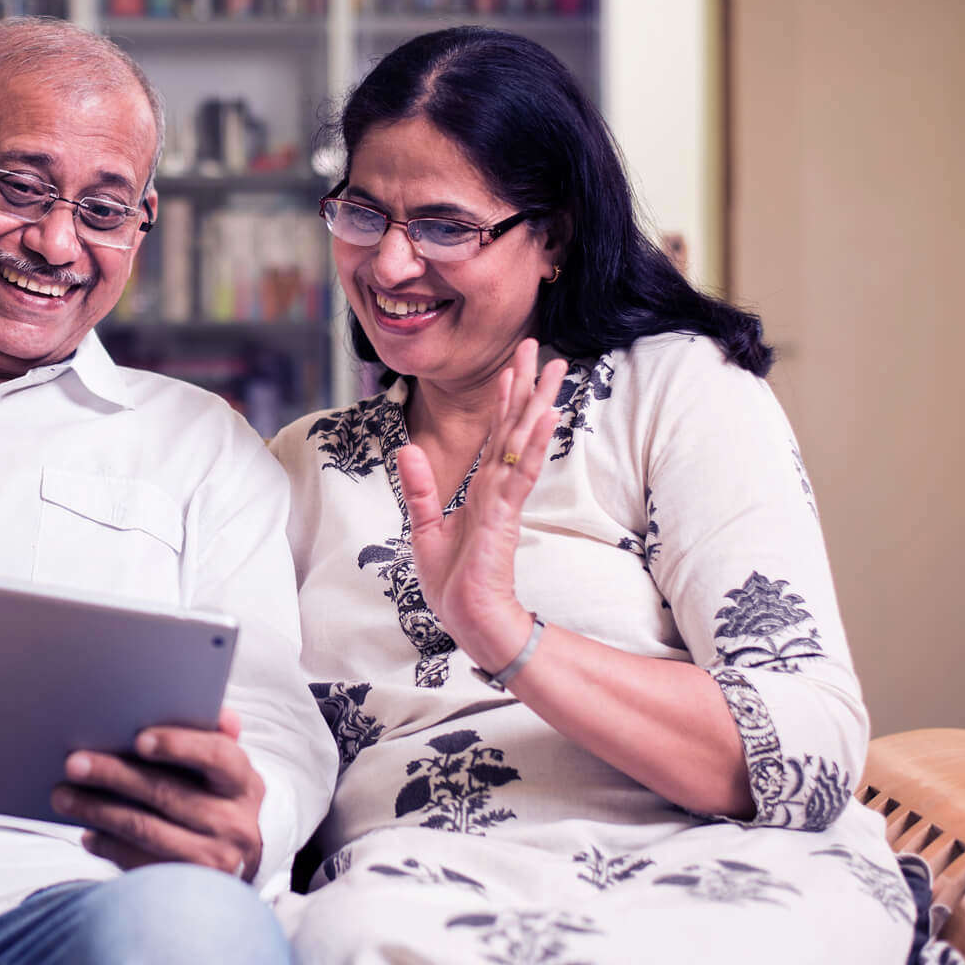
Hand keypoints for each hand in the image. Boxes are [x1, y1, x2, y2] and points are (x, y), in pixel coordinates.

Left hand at [54, 707, 264, 880]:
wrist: (236, 865)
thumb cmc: (217, 802)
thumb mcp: (225, 774)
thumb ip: (214, 739)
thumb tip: (222, 716)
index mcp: (243, 782)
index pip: (217, 756)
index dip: (179, 745)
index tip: (138, 739)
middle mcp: (234, 822)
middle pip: (166, 792)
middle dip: (114, 774)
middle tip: (73, 763)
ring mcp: (214, 858)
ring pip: (145, 828)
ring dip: (97, 810)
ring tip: (62, 796)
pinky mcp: (187, 884)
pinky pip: (138, 862)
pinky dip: (108, 845)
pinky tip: (87, 833)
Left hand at [397, 338, 567, 665]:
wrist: (468, 619)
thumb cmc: (453, 581)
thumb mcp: (423, 527)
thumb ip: (418, 488)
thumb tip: (408, 449)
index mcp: (480, 488)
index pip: (494, 433)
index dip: (503, 397)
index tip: (512, 364)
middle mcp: (497, 486)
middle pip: (515, 424)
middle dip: (527, 384)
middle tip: (540, 345)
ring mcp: (504, 498)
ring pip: (524, 440)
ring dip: (538, 402)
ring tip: (555, 368)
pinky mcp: (504, 516)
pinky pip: (522, 473)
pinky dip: (534, 444)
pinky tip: (546, 416)